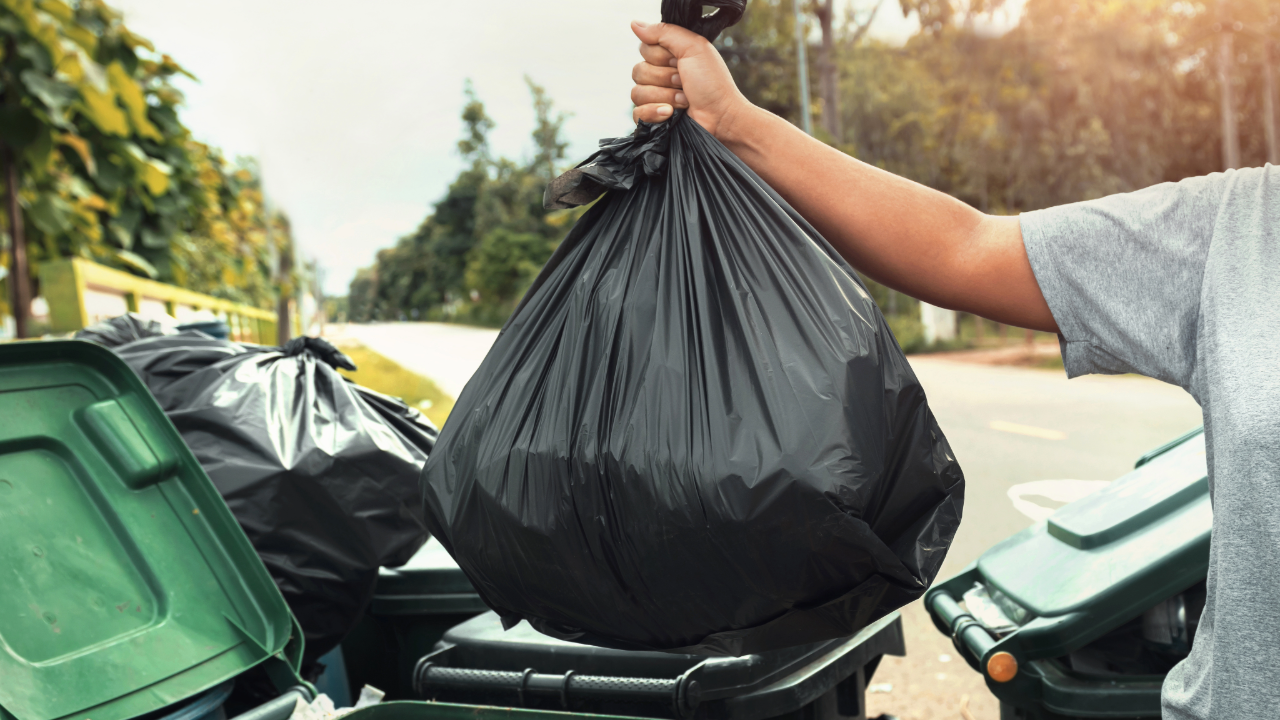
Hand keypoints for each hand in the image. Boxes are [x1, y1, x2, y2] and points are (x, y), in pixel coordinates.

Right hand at [630, 20, 751, 139]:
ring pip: (637, 93)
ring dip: (665, 96)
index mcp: (668, 57)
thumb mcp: (693, 47)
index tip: (679, 62)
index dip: (660, 56)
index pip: (643, 49)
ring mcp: (654, 99)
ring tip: (684, 100)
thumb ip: (664, 32)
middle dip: (664, 78)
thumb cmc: (712, 83)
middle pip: (638, 71)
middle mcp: (659, 76)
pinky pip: (637, 114)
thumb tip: (635, 24)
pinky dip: (655, 113)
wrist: (721, 117)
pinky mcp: (652, 119)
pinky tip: (670, 114)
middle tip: (684, 82)